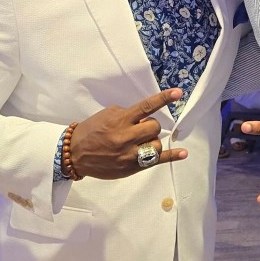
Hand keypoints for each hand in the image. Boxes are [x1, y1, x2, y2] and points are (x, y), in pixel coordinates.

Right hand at [68, 88, 185, 179]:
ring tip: (141, 142)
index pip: (146, 107)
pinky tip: (183, 152)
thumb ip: (128, 115)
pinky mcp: (132, 167)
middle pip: (154, 127)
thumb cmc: (92, 131)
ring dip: (152, 140)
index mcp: (120, 120)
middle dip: (150, 126)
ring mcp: (130, 154)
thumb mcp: (108, 115)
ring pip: (156, 144)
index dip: (163, 99)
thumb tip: (145, 118)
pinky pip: (156, 161)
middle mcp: (127, 137)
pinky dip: (172, 156)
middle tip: (139, 129)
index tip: (177, 93)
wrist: (75, 154)